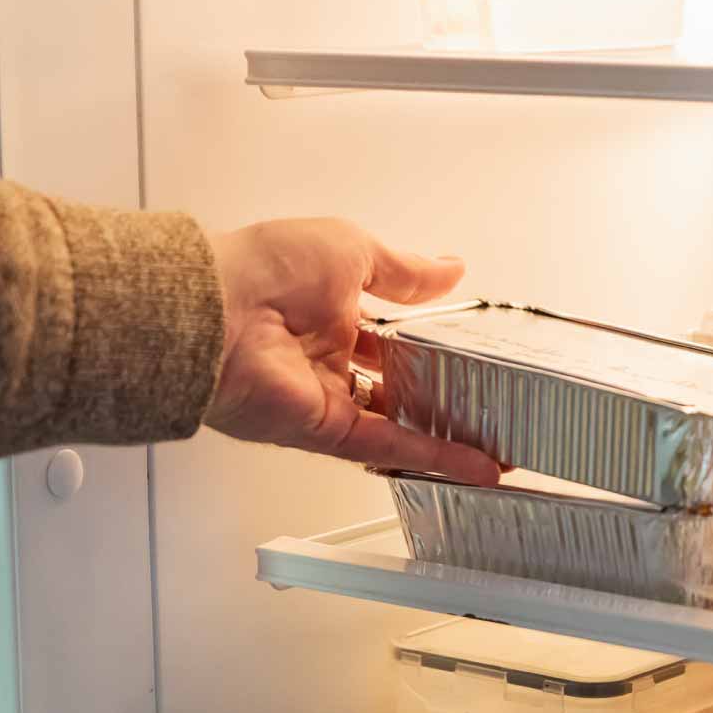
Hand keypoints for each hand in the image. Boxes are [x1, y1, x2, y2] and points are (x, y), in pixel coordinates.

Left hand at [205, 218, 499, 485]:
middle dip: (442, 392)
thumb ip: (406, 271)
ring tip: (496, 440)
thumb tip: (448, 269)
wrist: (217, 311)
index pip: (391, 330)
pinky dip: (432, 456)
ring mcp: (325, 395)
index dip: (430, 339)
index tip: (470, 346)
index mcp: (330, 307)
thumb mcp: (353, 248)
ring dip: (445, 433)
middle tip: (492, 398)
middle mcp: (326, 354)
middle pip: (397, 382)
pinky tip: (472, 463)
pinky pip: (386, 447)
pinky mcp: (323, 430)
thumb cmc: (266, 268)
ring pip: (399, 421)